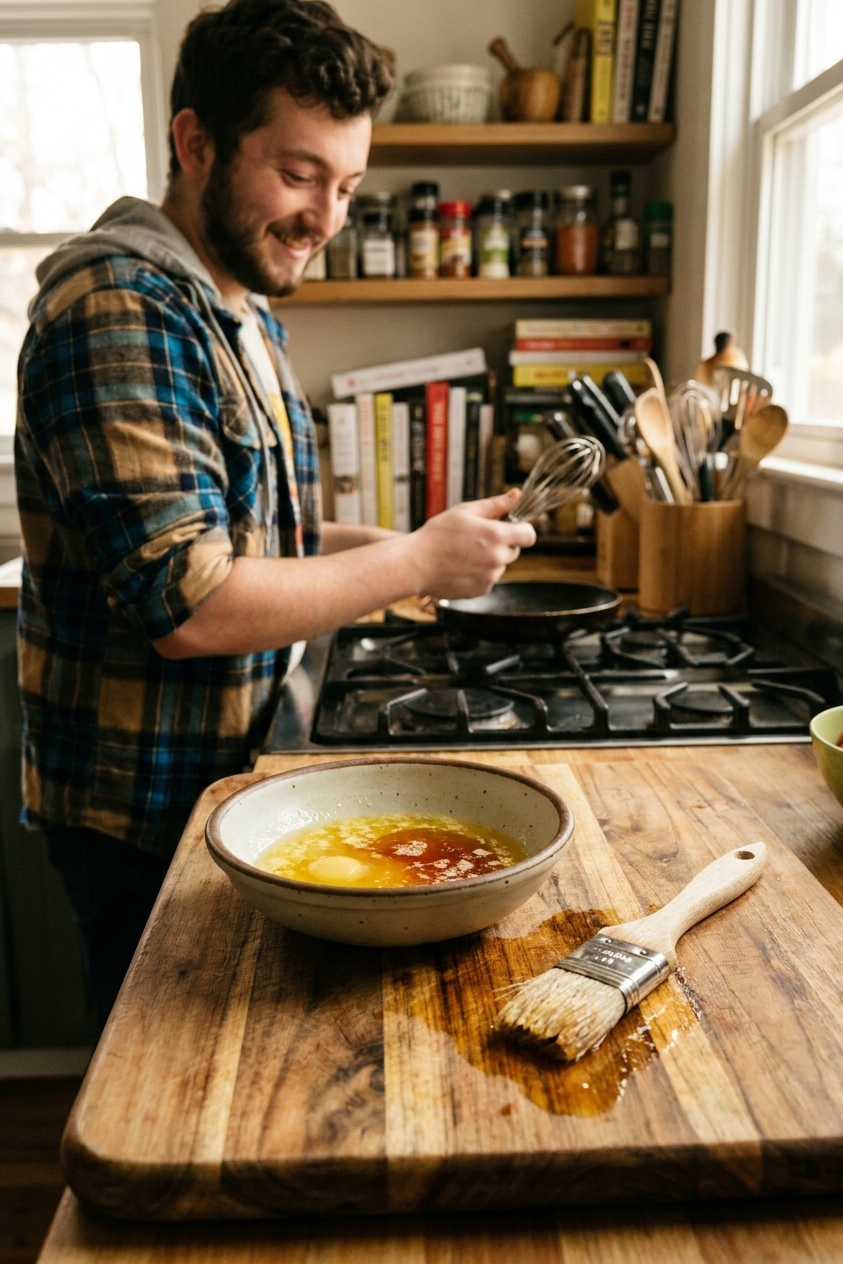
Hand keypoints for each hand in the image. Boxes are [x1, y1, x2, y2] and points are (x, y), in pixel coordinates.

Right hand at [408, 489, 536, 598]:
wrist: (415, 564)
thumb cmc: (437, 535)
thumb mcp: (465, 511)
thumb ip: (495, 504)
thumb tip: (516, 495)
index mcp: (496, 536)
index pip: (529, 535)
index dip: (522, 530)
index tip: (510, 528)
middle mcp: (497, 558)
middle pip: (514, 550)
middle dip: (501, 544)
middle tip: (476, 540)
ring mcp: (490, 577)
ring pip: (500, 565)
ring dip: (489, 560)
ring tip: (463, 554)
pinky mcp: (481, 590)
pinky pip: (488, 579)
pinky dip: (479, 573)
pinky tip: (460, 567)